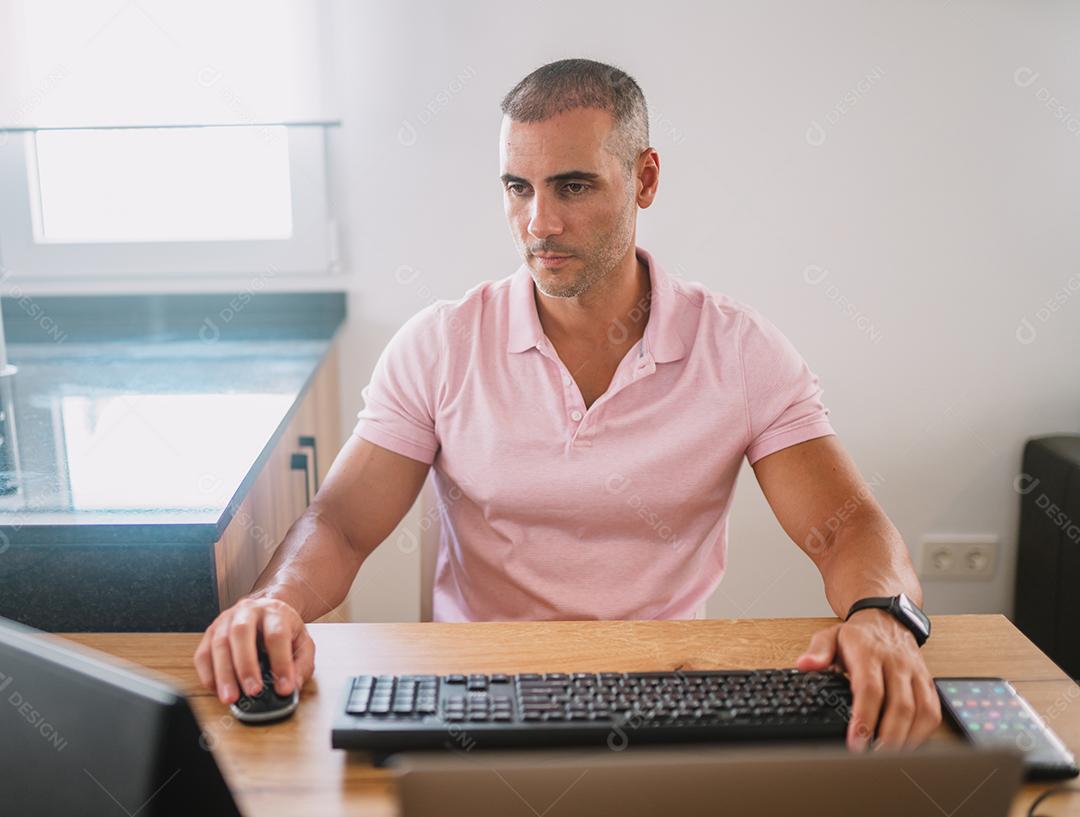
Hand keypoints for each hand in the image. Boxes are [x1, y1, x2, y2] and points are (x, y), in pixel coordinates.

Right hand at [193, 596, 315, 705]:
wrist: (266, 608)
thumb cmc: (283, 627)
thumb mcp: (302, 642)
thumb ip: (302, 664)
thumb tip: (293, 685)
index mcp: (274, 612)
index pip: (276, 635)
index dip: (280, 663)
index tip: (284, 688)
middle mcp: (248, 611)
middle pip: (241, 633)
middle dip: (246, 666)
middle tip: (253, 691)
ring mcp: (226, 620)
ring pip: (219, 644)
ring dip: (224, 674)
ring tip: (231, 697)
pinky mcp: (210, 632)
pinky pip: (203, 654)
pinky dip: (208, 674)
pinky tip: (217, 689)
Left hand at [796, 609, 941, 751]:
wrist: (885, 618)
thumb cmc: (857, 635)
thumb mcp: (830, 635)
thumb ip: (818, 651)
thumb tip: (805, 665)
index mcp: (869, 652)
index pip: (870, 689)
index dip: (864, 718)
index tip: (855, 741)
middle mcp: (896, 663)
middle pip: (900, 706)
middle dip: (888, 737)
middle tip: (874, 758)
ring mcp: (914, 673)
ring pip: (921, 710)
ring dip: (908, 738)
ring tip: (890, 757)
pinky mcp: (927, 682)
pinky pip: (933, 710)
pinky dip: (924, 732)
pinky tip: (909, 745)